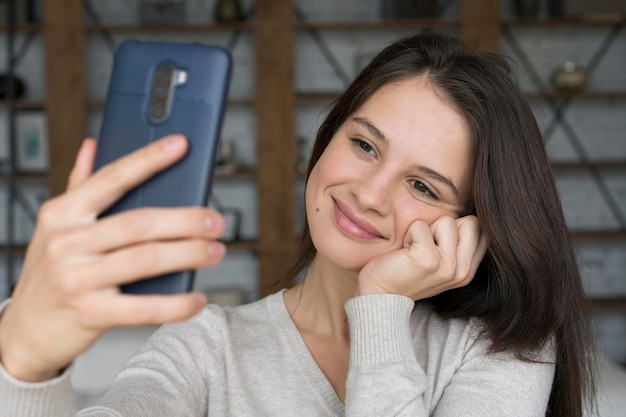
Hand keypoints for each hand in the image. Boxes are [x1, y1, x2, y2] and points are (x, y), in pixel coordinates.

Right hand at [0, 135, 225, 381]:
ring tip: (216, 251)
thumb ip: (79, 186)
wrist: (24, 332)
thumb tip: (94, 144)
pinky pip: (144, 307)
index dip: (148, 160)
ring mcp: (77, 279)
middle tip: (216, 221)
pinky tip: (197, 299)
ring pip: (146, 259)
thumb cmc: (50, 274)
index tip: (181, 144)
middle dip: (185, 220)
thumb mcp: (56, 227)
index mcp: (63, 214)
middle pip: (140, 223)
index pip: (112, 178)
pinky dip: (177, 304)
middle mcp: (67, 243)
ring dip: (190, 254)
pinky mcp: (91, 314)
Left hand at [356, 215, 487, 300]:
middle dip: (444, 226)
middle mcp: (462, 271)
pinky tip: (404, 252)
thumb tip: (467, 217)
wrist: (380, 294)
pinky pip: (420, 226)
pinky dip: (408, 234)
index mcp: (468, 271)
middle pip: (470, 222)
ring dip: (425, 230)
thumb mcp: (441, 263)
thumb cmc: (407, 272)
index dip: (458, 229)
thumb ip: (458, 245)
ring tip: (414, 249)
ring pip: (446, 221)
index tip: (437, 244)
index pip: (480, 231)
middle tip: (424, 246)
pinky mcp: (427, 259)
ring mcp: (446, 265)